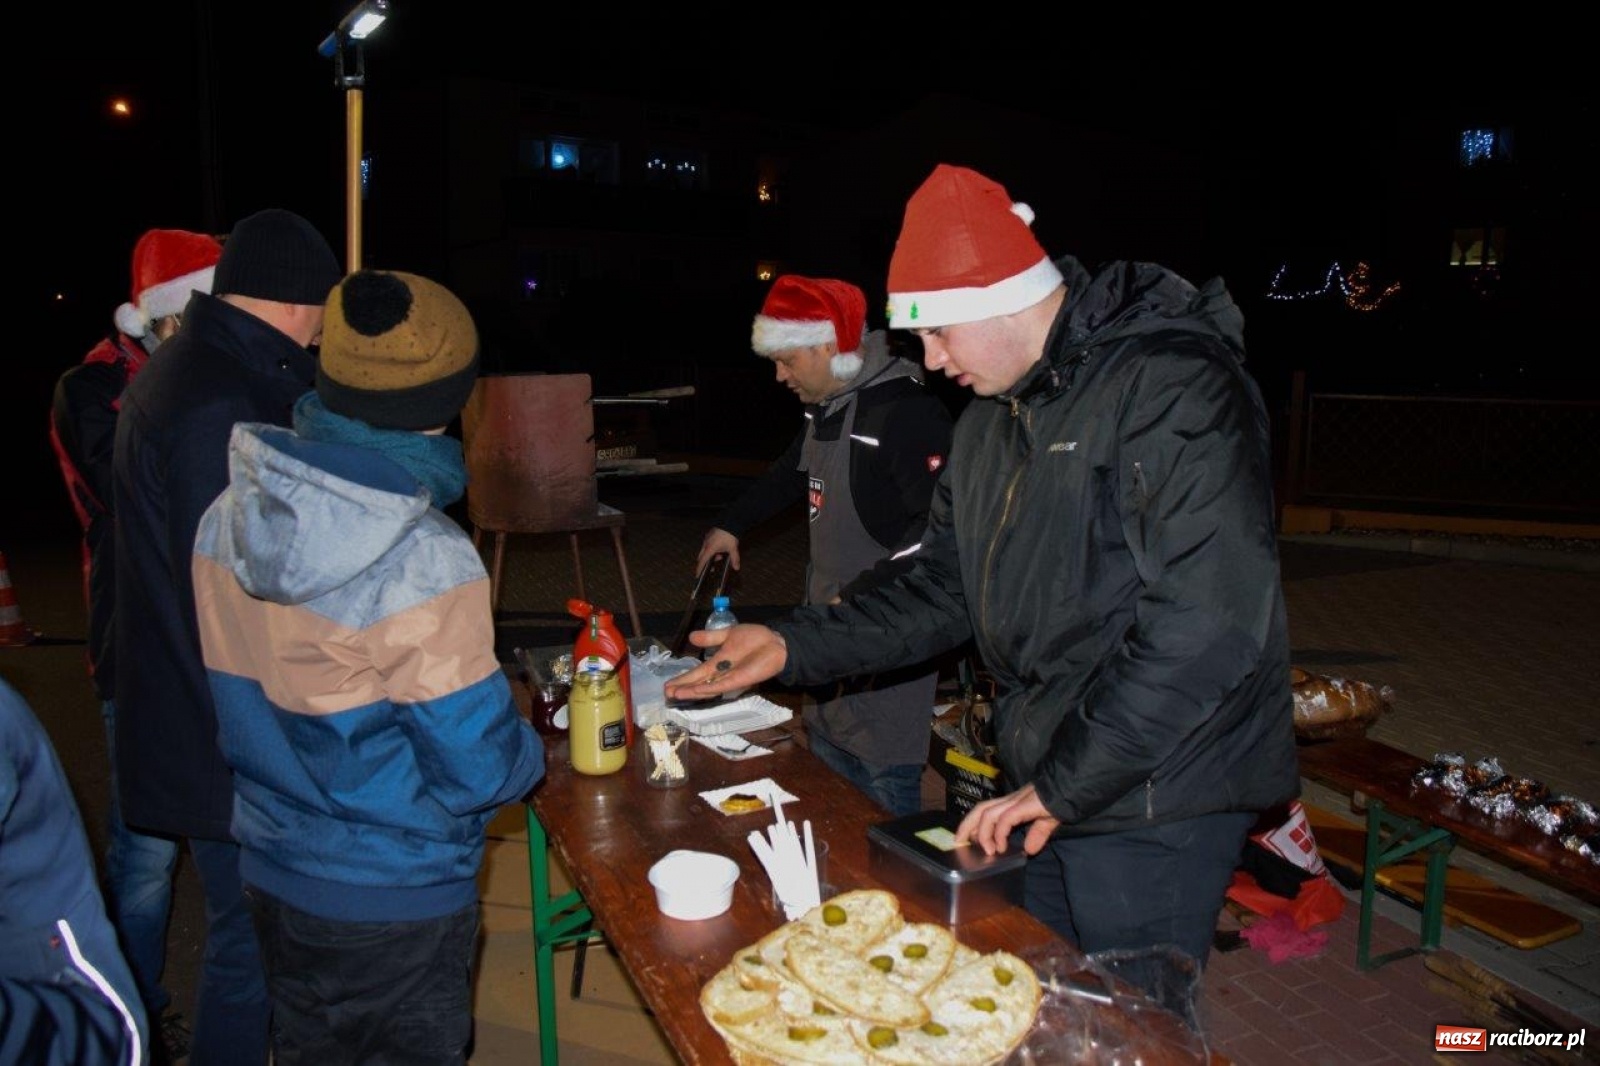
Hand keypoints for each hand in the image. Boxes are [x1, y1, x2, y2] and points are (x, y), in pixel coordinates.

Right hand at [663, 624, 786, 700]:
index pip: (696, 673)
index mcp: (717, 662)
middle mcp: (720, 673)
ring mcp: (729, 678)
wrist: (776, 642)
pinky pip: (721, 686)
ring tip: (675, 694)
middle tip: (666, 694)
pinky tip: (696, 691)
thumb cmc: (755, 639)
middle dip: (683, 688)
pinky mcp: (739, 680)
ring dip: (691, 691)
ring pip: (706, 687)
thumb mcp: (728, 634)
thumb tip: (691, 637)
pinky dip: (709, 689)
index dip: (682, 679)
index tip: (667, 685)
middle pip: (698, 683)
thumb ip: (710, 637)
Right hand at [696, 529, 740, 574]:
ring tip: (720, 556)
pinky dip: (711, 549)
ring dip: (710, 555)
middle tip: (712, 568)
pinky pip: (707, 545)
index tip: (697, 575)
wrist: (730, 522)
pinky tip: (719, 549)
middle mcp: (706, 544)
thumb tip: (736, 567)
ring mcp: (707, 539)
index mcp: (710, 549)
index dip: (699, 569)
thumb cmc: (729, 535)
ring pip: (705, 550)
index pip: (702, 561)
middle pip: (701, 557)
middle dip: (706, 563)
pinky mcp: (709, 535)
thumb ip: (734, 559)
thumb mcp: (733, 549)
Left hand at [954, 785, 1058, 856]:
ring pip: (987, 813)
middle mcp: (1009, 801)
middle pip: (980, 809)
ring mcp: (1015, 802)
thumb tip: (1031, 849)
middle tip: (959, 842)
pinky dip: (999, 834)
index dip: (973, 822)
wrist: (1070, 788)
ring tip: (987, 850)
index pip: (986, 809)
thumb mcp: (1046, 821)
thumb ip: (1038, 833)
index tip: (966, 838)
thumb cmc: (1059, 801)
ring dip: (983, 834)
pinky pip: (1005, 819)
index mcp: (1012, 803)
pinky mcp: (1024, 805)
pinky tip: (1002, 846)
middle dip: (966, 825)